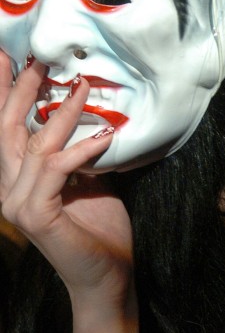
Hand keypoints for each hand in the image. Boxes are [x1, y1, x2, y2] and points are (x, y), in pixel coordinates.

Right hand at [0, 52, 132, 315]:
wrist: (107, 276)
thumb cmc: (99, 229)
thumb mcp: (88, 180)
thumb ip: (77, 152)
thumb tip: (87, 115)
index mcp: (15, 180)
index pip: (4, 130)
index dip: (3, 93)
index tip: (6, 57)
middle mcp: (7, 190)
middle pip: (6, 129)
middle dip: (20, 89)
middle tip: (35, 56)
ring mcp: (17, 204)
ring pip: (34, 144)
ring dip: (62, 112)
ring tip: (83, 84)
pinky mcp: (36, 216)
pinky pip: (57, 168)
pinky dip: (83, 148)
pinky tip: (107, 134)